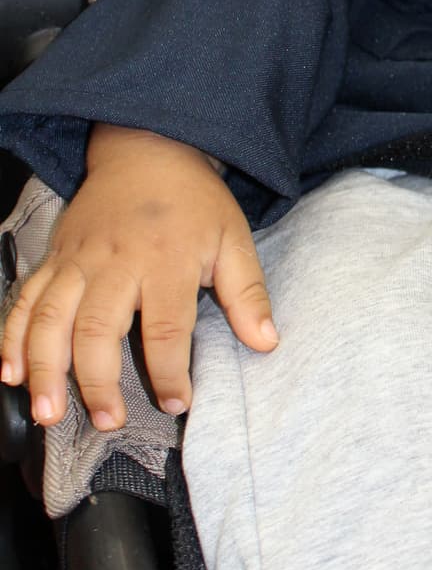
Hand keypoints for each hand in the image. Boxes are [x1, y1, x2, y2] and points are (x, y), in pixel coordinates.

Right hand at [1, 124, 275, 431]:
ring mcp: (78, 260)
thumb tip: (267, 342)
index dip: (170, 371)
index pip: (166, 327)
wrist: (148, 148)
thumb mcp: (234, 238)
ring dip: (45, 368)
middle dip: (98, 381)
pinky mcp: (54, 258)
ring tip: (47, 413)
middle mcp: (115, 262)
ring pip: (52, 318)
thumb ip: (248, 293)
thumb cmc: (194, 202)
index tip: (177, 402)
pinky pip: (26, 299)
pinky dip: (13, 336)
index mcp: (166, 259)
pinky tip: (10, 373)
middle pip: (98, 328)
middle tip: (108, 421)